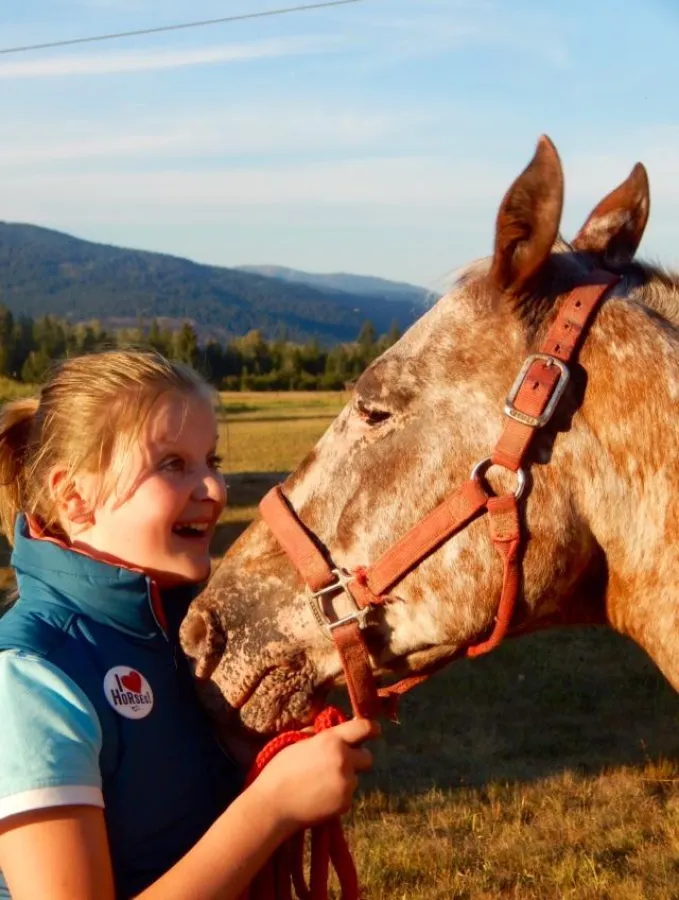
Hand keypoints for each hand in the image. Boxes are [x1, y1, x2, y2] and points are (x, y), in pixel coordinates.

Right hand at [251, 718, 378, 830]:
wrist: (272, 806)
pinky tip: (320, 797)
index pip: (365, 728)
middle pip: (367, 757)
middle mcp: (344, 760)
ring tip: (321, 784)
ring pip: (356, 778)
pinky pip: (348, 795)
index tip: (375, 731)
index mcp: (332, 740)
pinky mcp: (345, 803)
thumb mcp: (297, 743)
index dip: (371, 729)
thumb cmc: (280, 770)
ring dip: (345, 778)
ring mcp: (347, 784)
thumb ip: (320, 736)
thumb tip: (333, 729)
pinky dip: (339, 796)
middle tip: (340, 762)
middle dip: (357, 758)